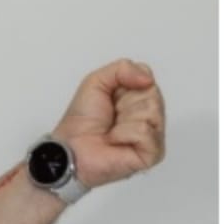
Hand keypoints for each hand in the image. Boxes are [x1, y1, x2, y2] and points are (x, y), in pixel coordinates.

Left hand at [52, 58, 165, 188]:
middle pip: (153, 94)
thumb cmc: (81, 120)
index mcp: (140, 100)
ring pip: (152, 111)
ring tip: (112, 130)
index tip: (111, 99)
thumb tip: (148, 79)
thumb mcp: (96, 81)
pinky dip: (124, 134)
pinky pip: (145, 131)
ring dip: (124, 119)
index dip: (126, 86)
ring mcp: (153, 137)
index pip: (149, 80)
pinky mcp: (152, 154)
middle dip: (125, 103)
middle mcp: (150, 118)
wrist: (70, 146)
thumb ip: (122, 68)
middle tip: (111, 116)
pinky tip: (114, 141)